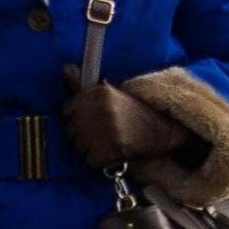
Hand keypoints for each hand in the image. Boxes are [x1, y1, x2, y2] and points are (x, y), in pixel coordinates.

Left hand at [61, 74, 181, 171]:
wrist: (161, 129)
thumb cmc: (132, 112)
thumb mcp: (109, 93)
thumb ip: (84, 86)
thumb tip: (66, 68)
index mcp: (100, 93)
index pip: (68, 110)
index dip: (75, 120)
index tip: (86, 123)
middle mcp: (103, 109)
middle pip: (71, 131)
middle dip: (80, 136)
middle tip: (97, 136)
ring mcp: (110, 129)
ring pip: (79, 147)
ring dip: (88, 150)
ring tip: (103, 145)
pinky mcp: (115, 148)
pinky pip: (92, 160)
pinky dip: (98, 161)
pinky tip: (109, 154)